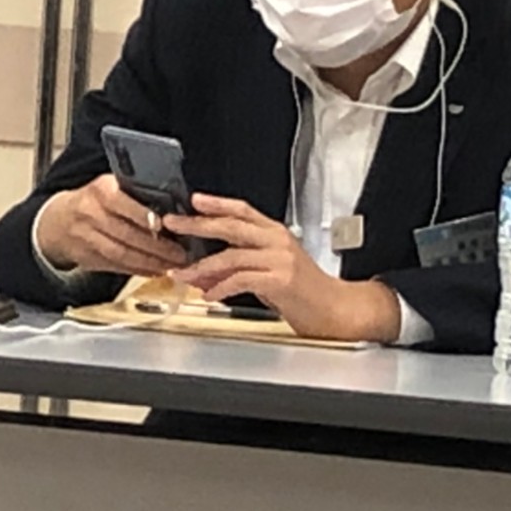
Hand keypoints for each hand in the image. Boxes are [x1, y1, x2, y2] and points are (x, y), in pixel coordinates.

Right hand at [35, 175, 189, 276]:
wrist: (57, 221)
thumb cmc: (92, 201)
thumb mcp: (108, 186)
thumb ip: (133, 194)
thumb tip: (172, 207)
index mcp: (100, 191)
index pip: (122, 203)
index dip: (143, 216)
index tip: (164, 225)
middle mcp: (91, 214)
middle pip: (126, 234)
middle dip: (156, 246)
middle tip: (181, 253)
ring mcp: (88, 238)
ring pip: (122, 253)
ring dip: (150, 262)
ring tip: (172, 265)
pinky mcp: (88, 258)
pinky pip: (117, 266)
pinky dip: (139, 270)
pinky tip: (156, 270)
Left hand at [164, 194, 401, 342]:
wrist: (336, 311)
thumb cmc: (305, 292)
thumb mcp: (270, 270)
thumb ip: (239, 265)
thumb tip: (204, 270)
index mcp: (275, 233)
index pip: (243, 210)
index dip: (217, 203)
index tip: (194, 200)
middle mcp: (277, 241)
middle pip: (231, 225)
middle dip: (198, 224)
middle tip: (174, 223)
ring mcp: (280, 259)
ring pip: (231, 255)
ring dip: (202, 267)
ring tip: (183, 274)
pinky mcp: (281, 280)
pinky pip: (241, 279)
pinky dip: (221, 287)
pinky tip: (210, 294)